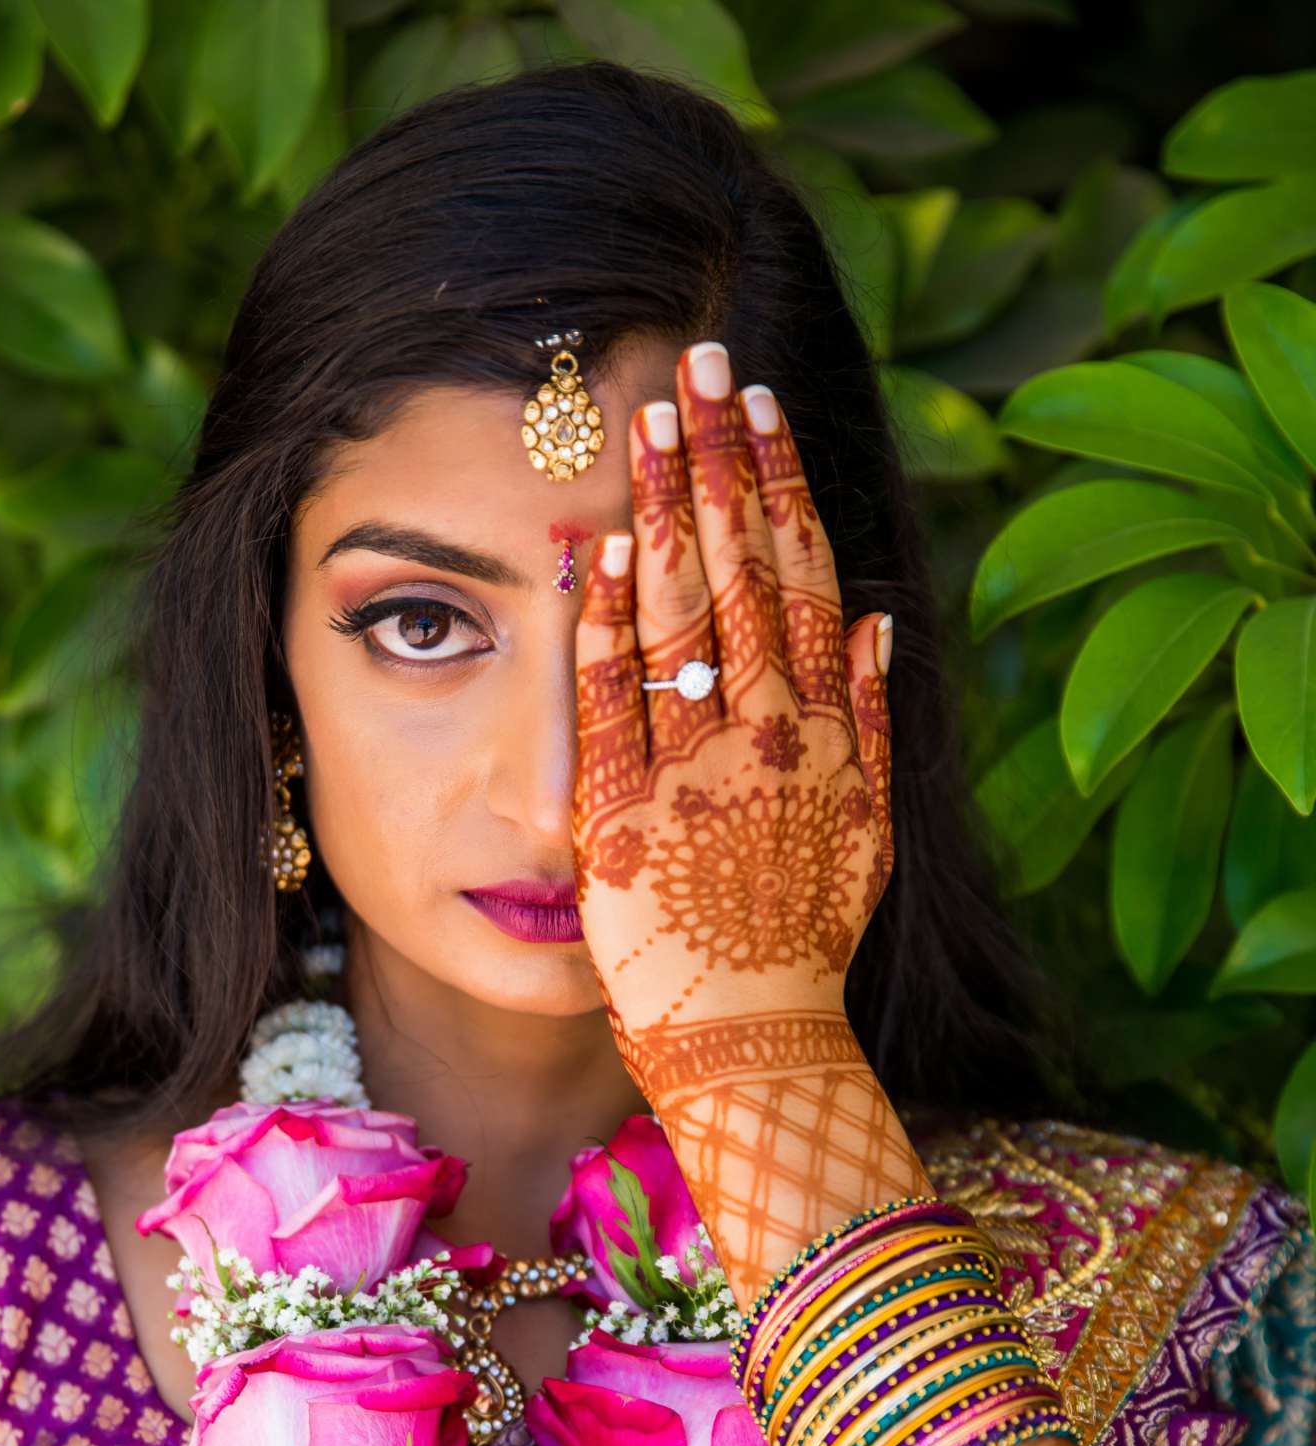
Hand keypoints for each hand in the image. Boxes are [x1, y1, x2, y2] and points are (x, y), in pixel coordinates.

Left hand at [571, 341, 922, 1294]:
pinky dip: (610, 623)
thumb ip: (874, 726)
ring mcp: (697, 778)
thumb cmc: (803, 953)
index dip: (783, 484)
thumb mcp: (866, 838)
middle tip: (701, 354)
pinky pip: (616, 705)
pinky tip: (601, 542)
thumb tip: (884, 619)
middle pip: (749, 572)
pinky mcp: (626, 822)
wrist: (757, 1052)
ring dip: (670, 507)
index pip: (808, 580)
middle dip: (723, 459)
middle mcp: (771, 741)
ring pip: (686, 618)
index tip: (762, 404)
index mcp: (828, 736)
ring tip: (652, 411)